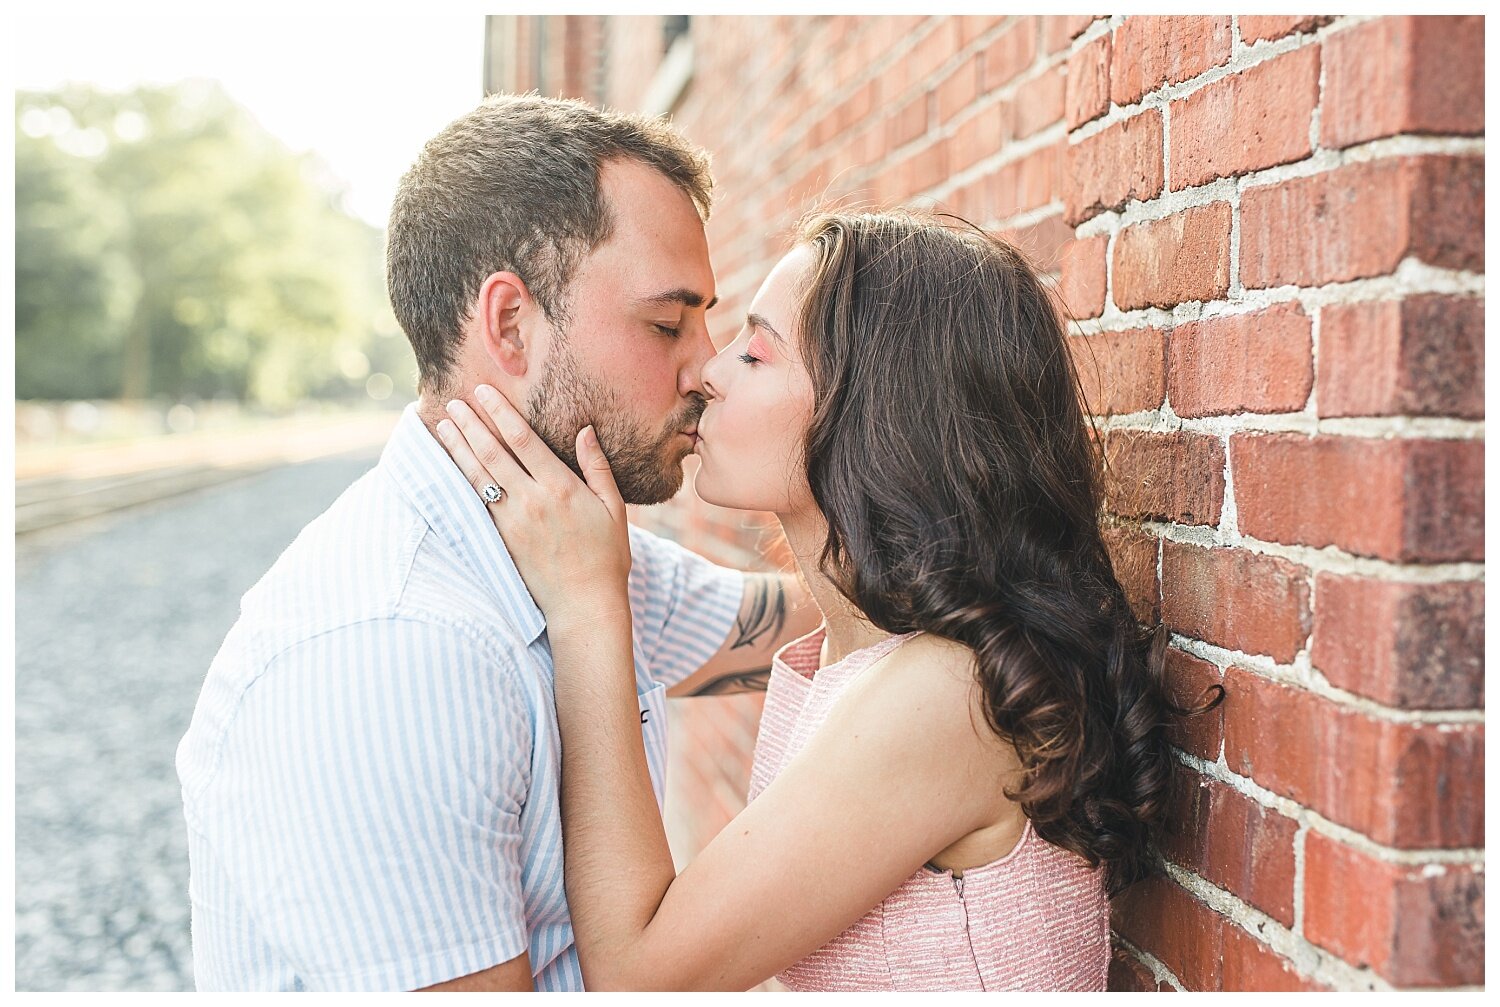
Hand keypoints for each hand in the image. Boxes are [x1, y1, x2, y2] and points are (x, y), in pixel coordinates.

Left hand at [435, 384, 631, 624]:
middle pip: (492, 452)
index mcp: (560, 487)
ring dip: (458, 447)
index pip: (522, 439)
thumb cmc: (606, 556)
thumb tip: (586, 431)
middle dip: (470, 424)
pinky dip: (462, 478)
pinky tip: (452, 464)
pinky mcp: (501, 537)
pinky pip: (477, 500)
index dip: (499, 412)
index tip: (483, 392)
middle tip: (452, 401)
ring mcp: (512, 520)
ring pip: (478, 475)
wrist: (584, 604)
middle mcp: (531, 500)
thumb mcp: (615, 509)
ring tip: (443, 425)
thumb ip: (597, 468)